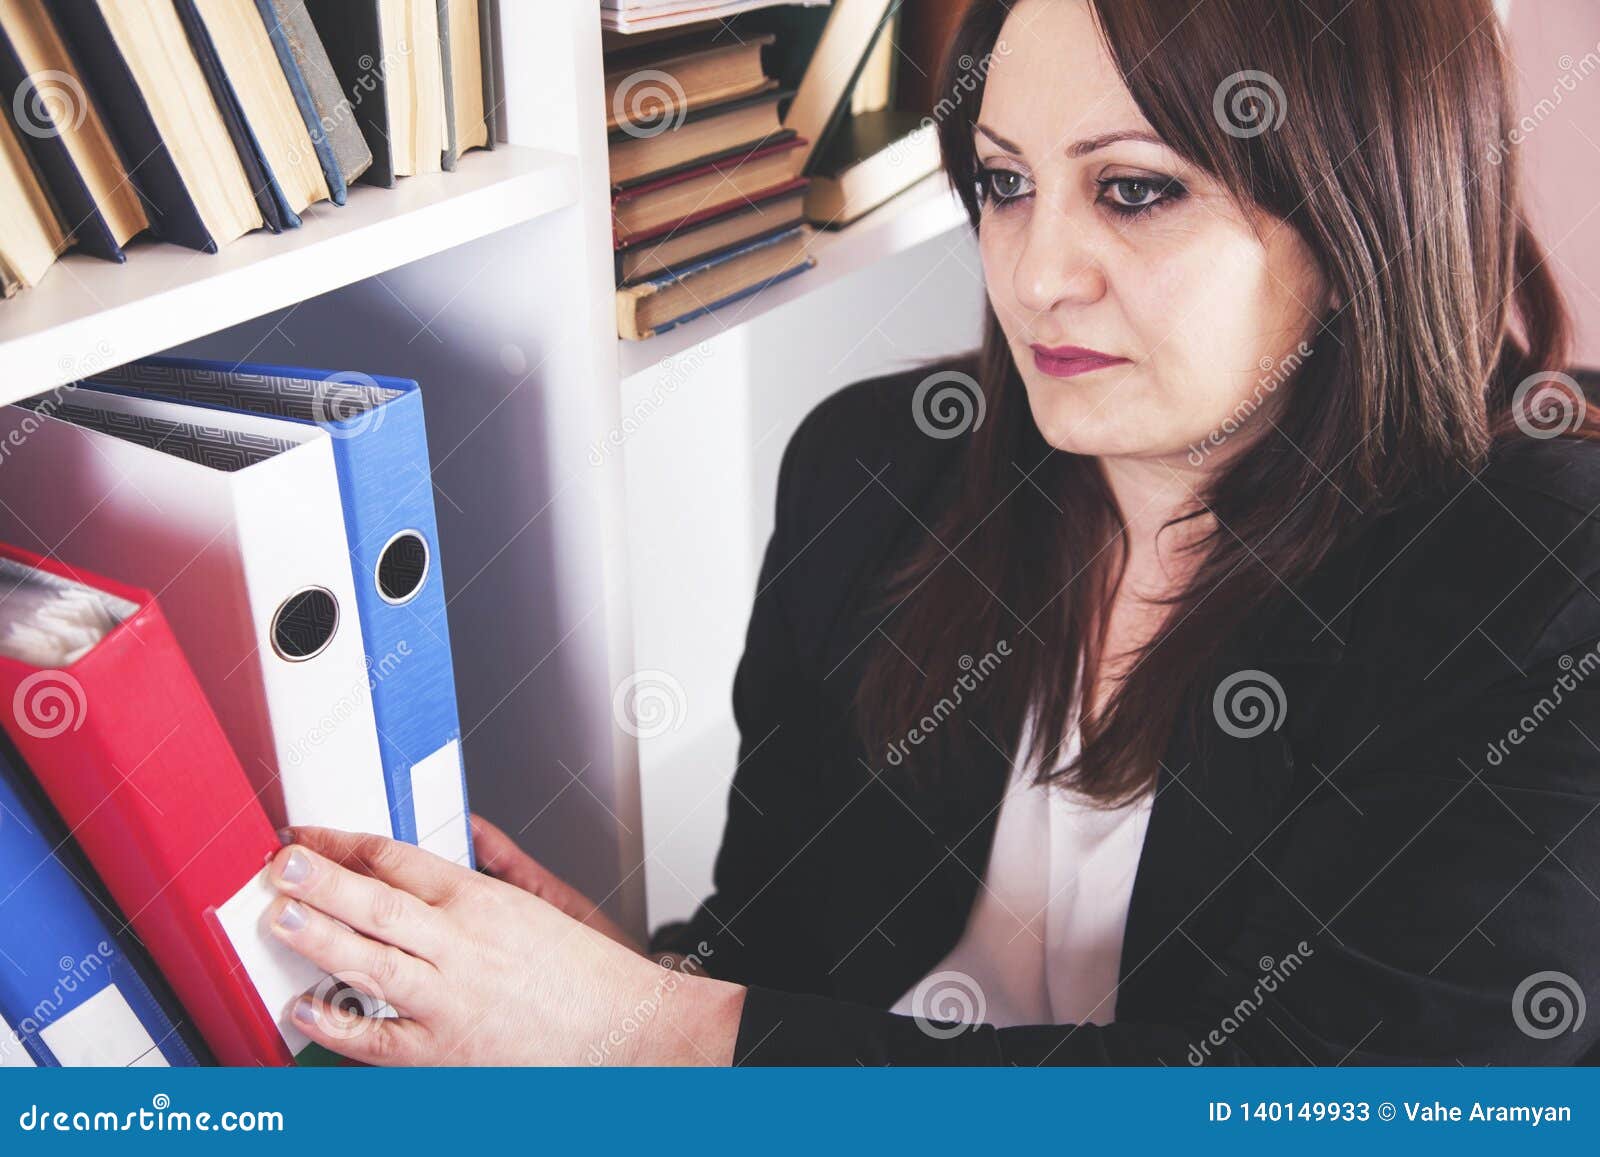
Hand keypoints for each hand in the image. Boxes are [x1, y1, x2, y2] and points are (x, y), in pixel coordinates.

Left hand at [266, 827, 745, 1064]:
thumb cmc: (587, 973)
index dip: (345, 844)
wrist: (626, 1029)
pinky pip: (375, 1037)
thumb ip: (499, 863)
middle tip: (279, 863)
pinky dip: (335, 1024)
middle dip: (321, 879)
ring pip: (368, 961)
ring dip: (319, 936)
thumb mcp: (544, 901)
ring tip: (280, 917)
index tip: (311, 838)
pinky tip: (304, 1007)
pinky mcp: (443, 1049)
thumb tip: (469, 830)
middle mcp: (460, 943)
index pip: (398, 859)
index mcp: (481, 899)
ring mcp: (448, 997)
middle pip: (376, 900)